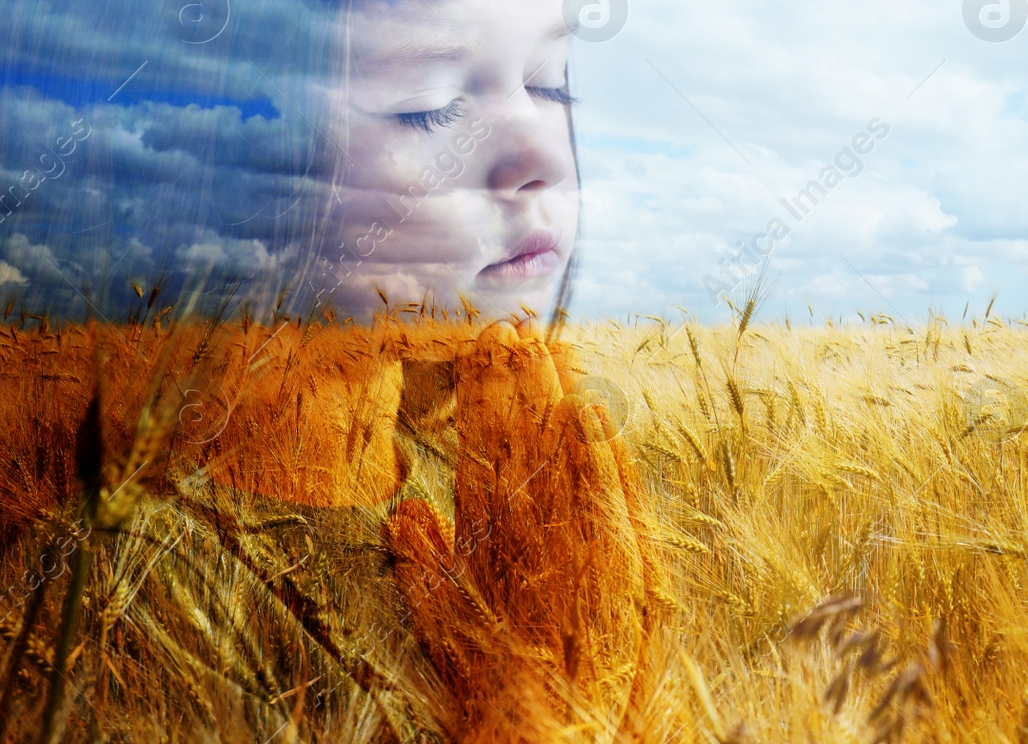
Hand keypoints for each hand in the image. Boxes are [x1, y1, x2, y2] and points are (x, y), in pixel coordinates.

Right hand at [388, 323, 667, 740]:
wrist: (550, 734)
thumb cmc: (493, 687)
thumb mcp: (440, 630)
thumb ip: (419, 568)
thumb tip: (404, 512)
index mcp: (483, 540)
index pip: (481, 447)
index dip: (482, 393)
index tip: (481, 345)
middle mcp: (528, 534)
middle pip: (520, 439)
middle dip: (516, 379)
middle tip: (512, 324)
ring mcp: (577, 546)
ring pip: (562, 455)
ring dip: (555, 396)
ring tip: (550, 344)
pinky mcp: (622, 565)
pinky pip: (609, 493)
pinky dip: (599, 452)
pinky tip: (592, 412)